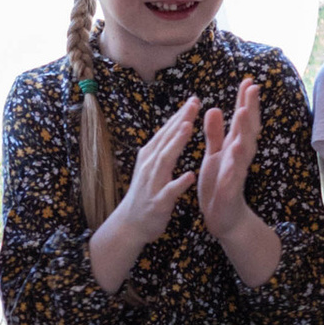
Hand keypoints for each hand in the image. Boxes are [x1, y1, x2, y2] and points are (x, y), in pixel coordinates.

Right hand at [91, 98, 200, 275]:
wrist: (130, 225)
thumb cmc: (145, 194)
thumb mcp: (151, 166)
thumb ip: (163, 148)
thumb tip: (174, 126)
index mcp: (150, 156)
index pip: (166, 131)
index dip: (179, 115)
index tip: (193, 99)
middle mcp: (149, 166)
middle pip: (166, 139)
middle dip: (180, 121)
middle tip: (194, 103)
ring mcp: (152, 184)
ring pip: (165, 160)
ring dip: (176, 144)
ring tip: (188, 128)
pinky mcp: (157, 202)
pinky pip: (169, 192)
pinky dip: (178, 183)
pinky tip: (189, 176)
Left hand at [194, 77, 265, 255]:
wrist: (222, 217)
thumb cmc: (219, 183)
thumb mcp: (214, 154)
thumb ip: (215, 133)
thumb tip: (214, 108)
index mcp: (234, 146)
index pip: (241, 120)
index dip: (244, 101)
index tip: (248, 80)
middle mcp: (239, 156)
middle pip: (247, 129)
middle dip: (250, 109)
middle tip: (253, 88)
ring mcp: (237, 172)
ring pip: (244, 149)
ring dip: (244, 131)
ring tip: (243, 113)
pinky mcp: (231, 189)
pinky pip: (234, 174)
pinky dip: (235, 162)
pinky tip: (235, 149)